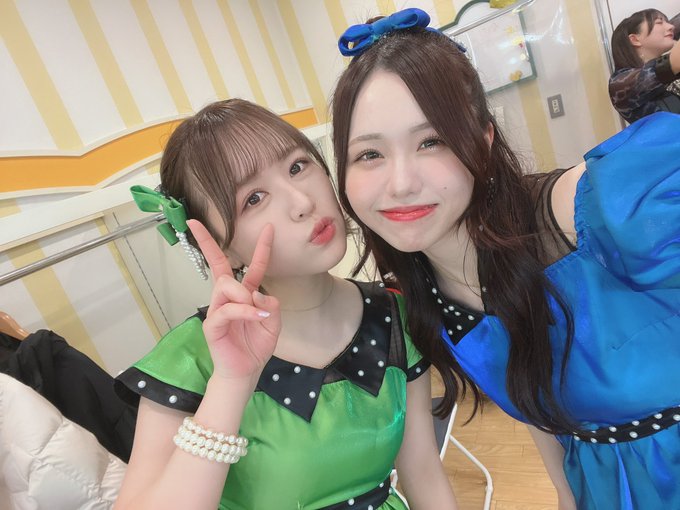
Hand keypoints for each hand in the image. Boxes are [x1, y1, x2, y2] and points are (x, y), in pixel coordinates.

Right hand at [188, 220, 280, 383]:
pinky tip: (257, 318)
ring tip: (256, 314)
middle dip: (208, 244)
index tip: (269, 227)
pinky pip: (227, 310)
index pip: (251, 265)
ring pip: (225, 285)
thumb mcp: (273, 324)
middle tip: (202, 233)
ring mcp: (218, 310)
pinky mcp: (212, 325)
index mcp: (245, 295)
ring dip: (243, 294)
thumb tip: (259, 295)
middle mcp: (228, 298)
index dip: (261, 247)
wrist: (246, 372)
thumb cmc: (255, 346)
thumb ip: (271, 307)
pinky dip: (244, 312)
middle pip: (220, 266)